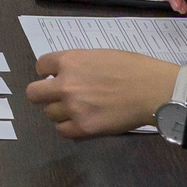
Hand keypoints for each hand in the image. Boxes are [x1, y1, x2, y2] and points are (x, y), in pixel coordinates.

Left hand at [27, 49, 183, 139]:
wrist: (152, 89)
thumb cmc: (132, 68)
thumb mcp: (100, 55)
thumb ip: (79, 64)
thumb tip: (67, 73)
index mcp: (70, 61)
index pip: (41, 66)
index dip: (47, 72)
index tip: (55, 76)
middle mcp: (65, 84)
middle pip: (34, 94)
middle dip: (43, 94)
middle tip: (57, 96)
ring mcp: (73, 108)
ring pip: (49, 113)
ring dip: (60, 111)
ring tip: (77, 109)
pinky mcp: (84, 127)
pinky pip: (63, 130)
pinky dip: (69, 126)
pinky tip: (81, 121)